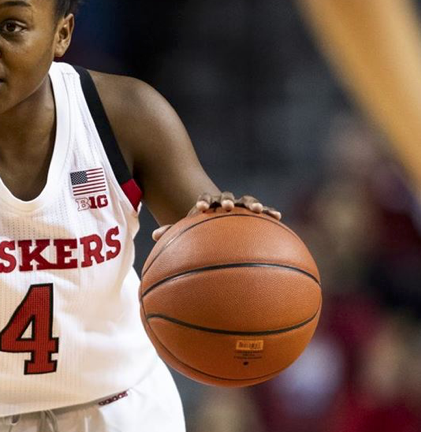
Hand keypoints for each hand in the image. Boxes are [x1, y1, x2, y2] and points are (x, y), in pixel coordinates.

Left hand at [152, 191, 281, 240]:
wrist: (215, 220)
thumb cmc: (199, 228)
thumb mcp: (187, 230)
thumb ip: (172, 231)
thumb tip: (155, 235)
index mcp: (208, 204)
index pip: (205, 199)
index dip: (203, 201)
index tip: (200, 207)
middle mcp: (225, 202)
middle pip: (226, 196)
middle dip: (227, 200)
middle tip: (227, 206)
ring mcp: (241, 206)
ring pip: (247, 201)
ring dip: (251, 204)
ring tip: (257, 210)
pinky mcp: (254, 213)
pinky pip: (263, 212)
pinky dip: (269, 212)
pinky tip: (277, 217)